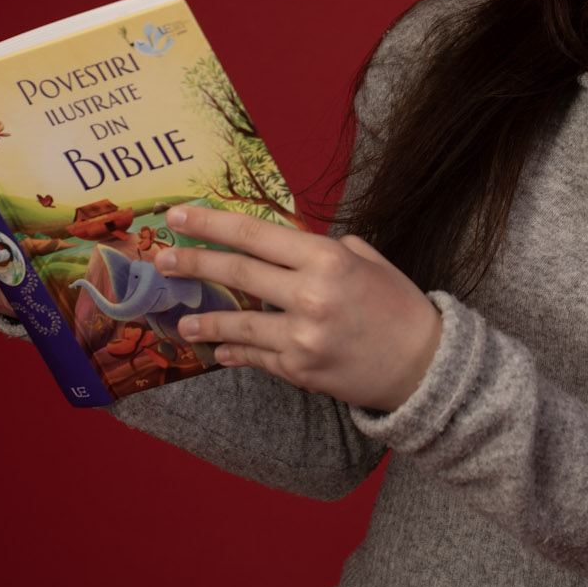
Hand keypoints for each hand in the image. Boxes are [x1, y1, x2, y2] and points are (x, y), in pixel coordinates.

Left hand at [153, 205, 441, 412]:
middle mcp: (310, 295)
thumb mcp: (368, 261)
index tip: (180, 216)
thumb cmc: (399, 306)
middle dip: (193, 263)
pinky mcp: (300, 370)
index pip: (256, 234)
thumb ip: (324, 249)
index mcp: (327, 259)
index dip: (212, 224)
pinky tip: (218, 351)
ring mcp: (303, 337)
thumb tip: (282, 245)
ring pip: (237, 325)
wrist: (425, 366)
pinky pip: (256, 357)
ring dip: (204, 322)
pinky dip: (234, 353)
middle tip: (161, 259)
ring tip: (181, 321)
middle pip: (237, 273)